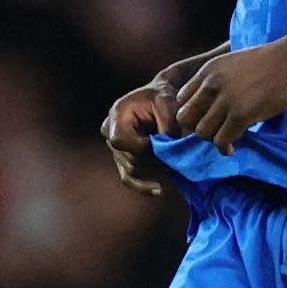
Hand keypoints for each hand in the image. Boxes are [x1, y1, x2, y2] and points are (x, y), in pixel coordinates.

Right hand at [100, 82, 179, 196]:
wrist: (161, 99)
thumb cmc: (164, 97)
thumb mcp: (168, 103)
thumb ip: (167, 125)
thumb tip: (167, 150)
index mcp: (117, 115)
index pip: (120, 140)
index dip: (142, 147)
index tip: (163, 145)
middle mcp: (110, 132)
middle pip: (129, 158)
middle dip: (154, 160)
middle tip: (176, 158)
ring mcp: (115, 148)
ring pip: (132, 170)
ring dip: (154, 170)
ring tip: (174, 167)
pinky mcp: (122, 159)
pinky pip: (128, 178)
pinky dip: (144, 186)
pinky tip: (159, 190)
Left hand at [173, 39, 286, 153]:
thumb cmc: (272, 60)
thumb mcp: (235, 62)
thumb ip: (221, 79)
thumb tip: (216, 100)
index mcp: (208, 70)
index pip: (182, 99)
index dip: (193, 112)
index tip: (207, 119)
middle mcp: (211, 85)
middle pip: (186, 117)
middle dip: (197, 128)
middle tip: (214, 132)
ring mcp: (225, 100)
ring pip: (202, 132)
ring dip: (213, 139)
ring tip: (226, 140)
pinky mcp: (241, 115)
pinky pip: (222, 140)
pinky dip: (225, 148)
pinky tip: (233, 148)